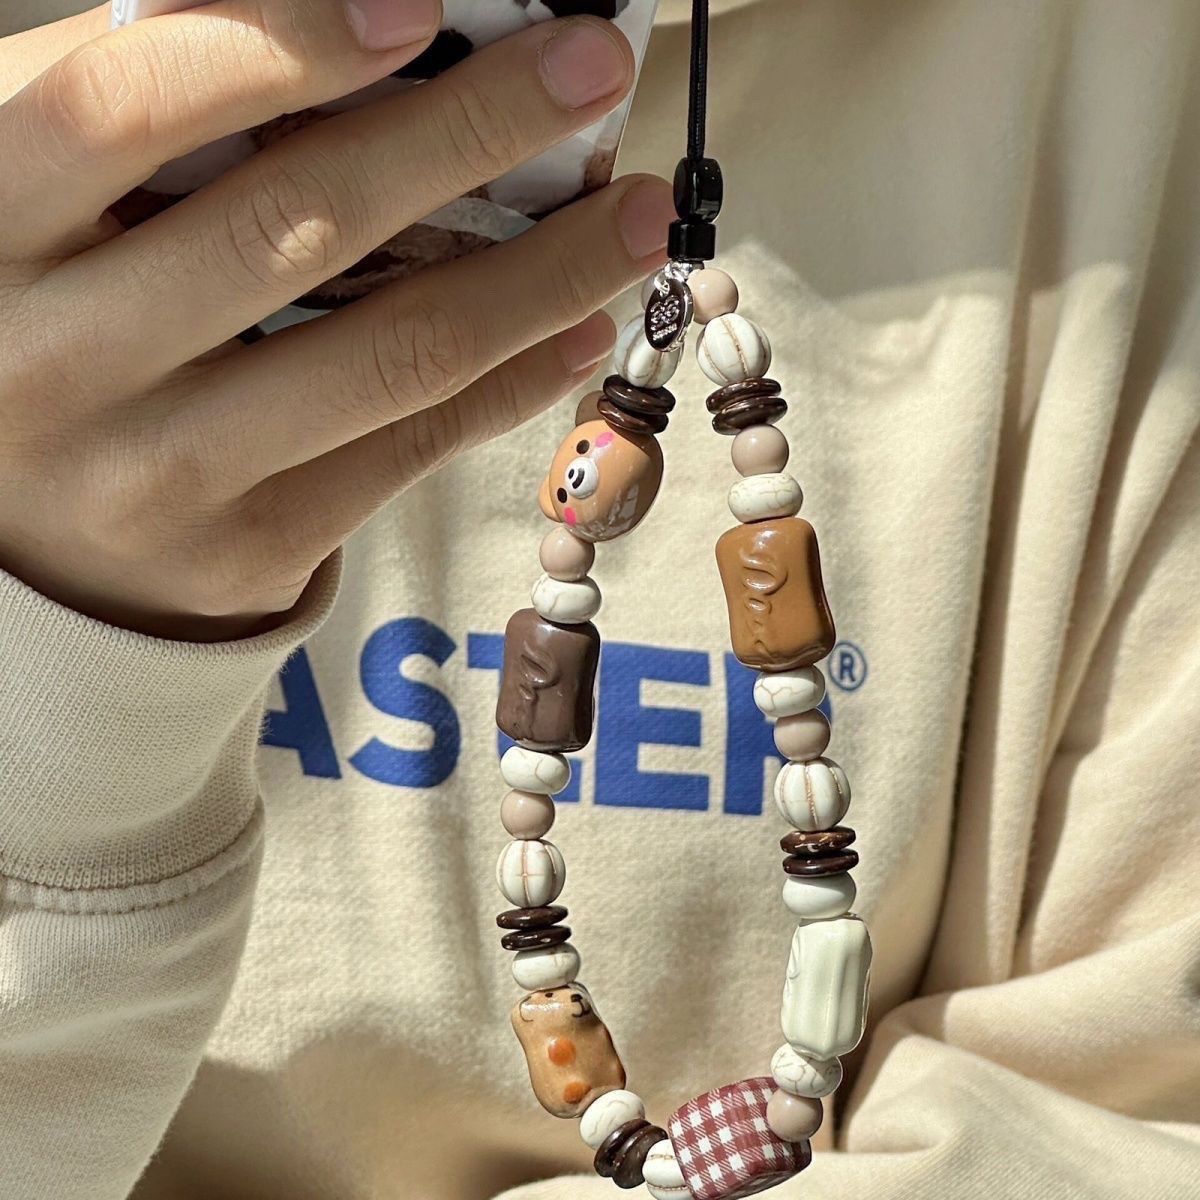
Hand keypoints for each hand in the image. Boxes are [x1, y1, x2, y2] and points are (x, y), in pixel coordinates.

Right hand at [0, 1, 672, 639]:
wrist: (21, 538)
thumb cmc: (52, 327)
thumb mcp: (52, 206)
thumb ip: (153, 109)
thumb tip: (356, 19)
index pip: (129, 103)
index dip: (281, 41)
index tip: (420, 6)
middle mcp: (60, 361)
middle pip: (298, 225)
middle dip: (468, 132)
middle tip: (591, 69)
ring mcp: (161, 472)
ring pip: (386, 357)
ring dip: (536, 276)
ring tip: (629, 219)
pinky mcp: (246, 548)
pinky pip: (406, 453)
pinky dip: (510, 383)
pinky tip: (579, 327)